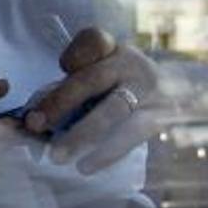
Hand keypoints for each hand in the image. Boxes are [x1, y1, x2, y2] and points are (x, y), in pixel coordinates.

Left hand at [19, 27, 159, 173]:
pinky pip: (130, 138)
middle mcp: (134, 67)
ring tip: (57, 156)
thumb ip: (70, 80)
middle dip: (61, 102)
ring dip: (82, 134)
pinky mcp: (158, 120)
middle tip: (34, 124)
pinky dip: (106, 154)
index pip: (94, 40)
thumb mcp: (98, 69)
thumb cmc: (117, 84)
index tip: (61, 67)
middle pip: (93, 80)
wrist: (172, 94)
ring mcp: (149, 94)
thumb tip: (38, 111)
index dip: (76, 54)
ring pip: (113, 112)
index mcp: (115, 50)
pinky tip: (85, 167)